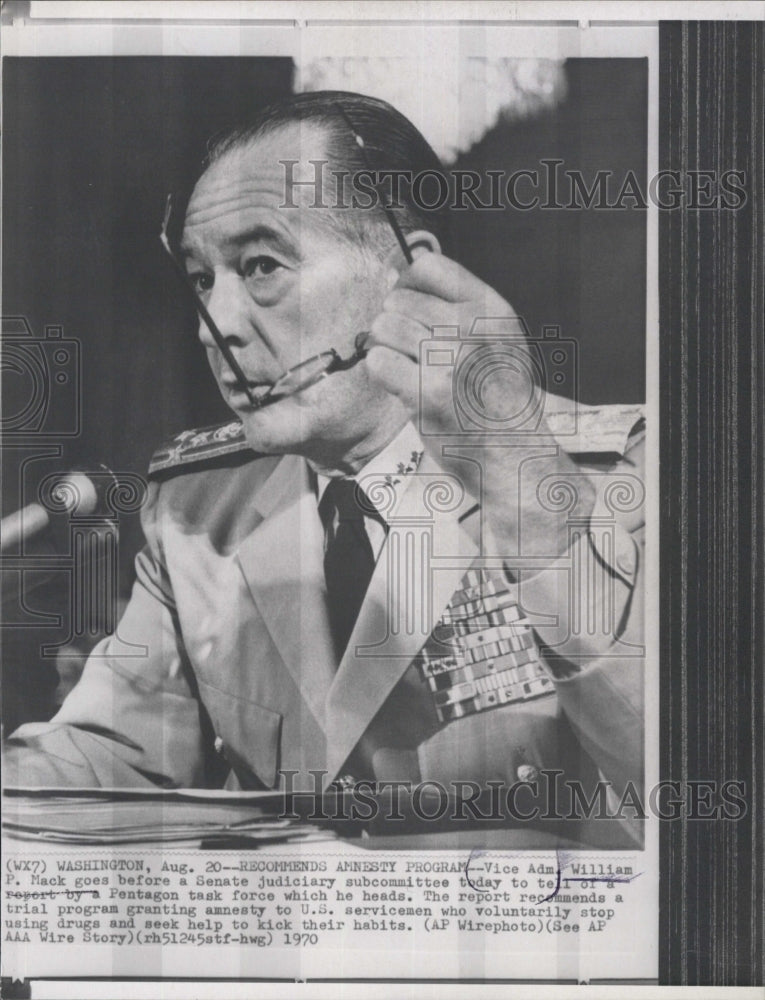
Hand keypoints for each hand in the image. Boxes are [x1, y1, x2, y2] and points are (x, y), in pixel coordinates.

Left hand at [365, 252, 594, 563]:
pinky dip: (382, 374)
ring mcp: (451, 359)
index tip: (408, 310)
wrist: (514, 454)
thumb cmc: (498, 400)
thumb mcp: (499, 339)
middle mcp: (473, 327)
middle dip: (394, 325)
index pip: (427, 265)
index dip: (406, 284)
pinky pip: (379, 361)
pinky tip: (402, 387)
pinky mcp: (429, 392)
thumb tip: (396, 277)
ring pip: (384, 328)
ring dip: (386, 350)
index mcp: (491, 308)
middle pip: (397, 299)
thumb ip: (457, 307)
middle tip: (411, 355)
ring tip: (408, 371)